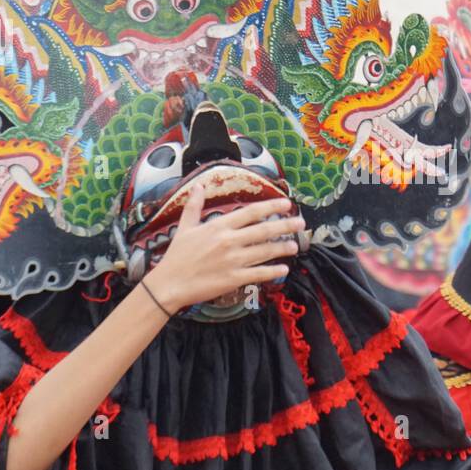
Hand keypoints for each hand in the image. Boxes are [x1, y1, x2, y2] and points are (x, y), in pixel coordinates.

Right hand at [143, 187, 302, 312]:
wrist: (169, 283)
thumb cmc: (177, 256)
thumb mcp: (185, 227)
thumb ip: (195, 206)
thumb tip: (199, 186)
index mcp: (219, 226)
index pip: (251, 212)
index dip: (271, 207)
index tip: (286, 204)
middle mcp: (229, 241)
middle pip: (264, 230)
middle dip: (285, 226)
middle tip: (301, 223)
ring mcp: (233, 260)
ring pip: (265, 252)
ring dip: (283, 248)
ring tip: (295, 245)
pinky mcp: (234, 278)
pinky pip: (259, 274)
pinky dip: (273, 271)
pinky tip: (284, 269)